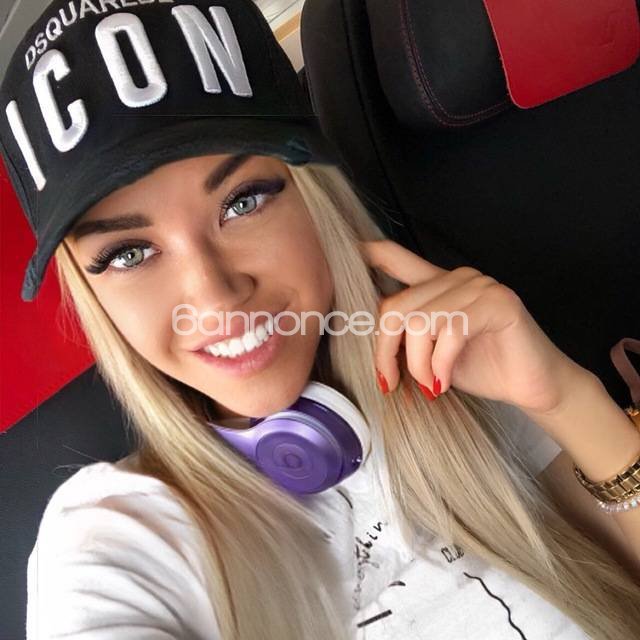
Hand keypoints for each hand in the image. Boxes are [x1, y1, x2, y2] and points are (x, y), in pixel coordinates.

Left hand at [362, 239, 586, 414]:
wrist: (530, 387)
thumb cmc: (479, 368)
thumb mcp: (429, 352)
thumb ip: (404, 335)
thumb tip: (368, 338)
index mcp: (436, 284)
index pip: (394, 256)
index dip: (367, 253)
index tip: (348, 252)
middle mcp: (455, 277)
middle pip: (395, 307)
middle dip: (386, 352)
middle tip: (393, 382)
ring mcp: (479, 286)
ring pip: (419, 323)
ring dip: (418, 365)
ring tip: (431, 384)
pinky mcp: (498, 304)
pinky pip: (450, 332)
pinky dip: (441, 365)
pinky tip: (446, 381)